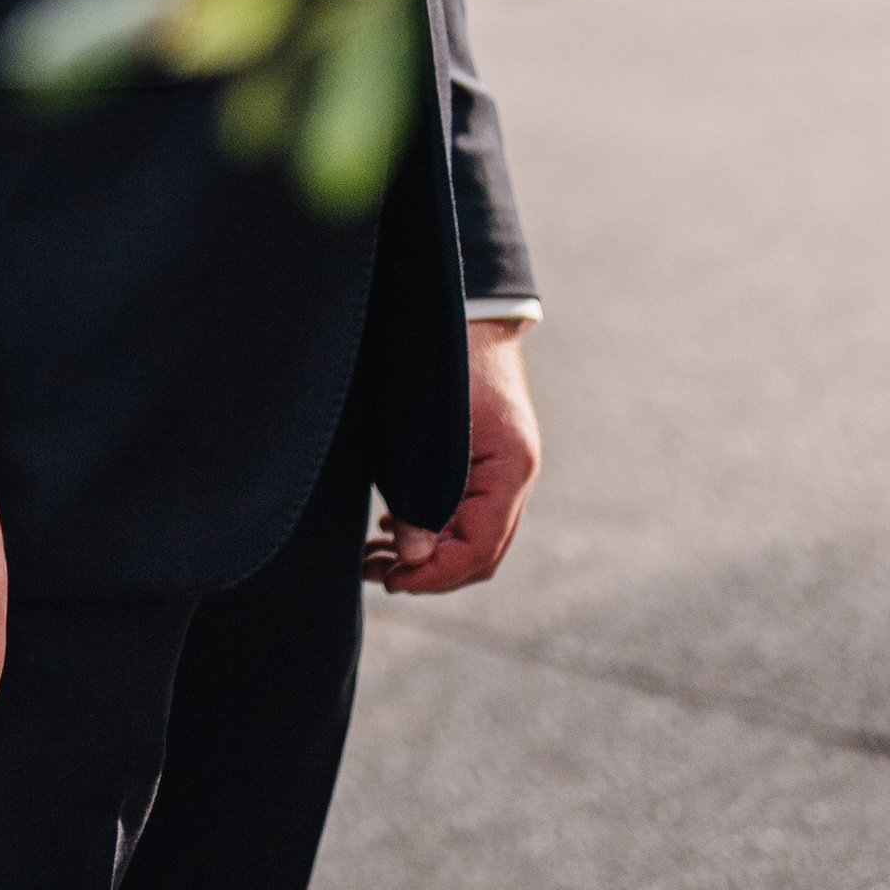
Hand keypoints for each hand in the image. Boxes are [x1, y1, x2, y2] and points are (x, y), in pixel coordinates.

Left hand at [365, 320, 538, 595]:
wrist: (463, 309)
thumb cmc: (444, 359)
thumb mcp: (427, 428)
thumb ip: (421, 493)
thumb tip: (412, 556)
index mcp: (511, 468)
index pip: (480, 550)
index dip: (434, 575)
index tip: (391, 580)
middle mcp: (515, 476)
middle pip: (479, 555)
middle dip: (427, 573)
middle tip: (374, 573)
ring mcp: (503, 470)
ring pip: (472, 539)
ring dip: (427, 556)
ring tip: (374, 559)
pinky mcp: (485, 461)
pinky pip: (466, 514)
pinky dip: (433, 531)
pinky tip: (392, 529)